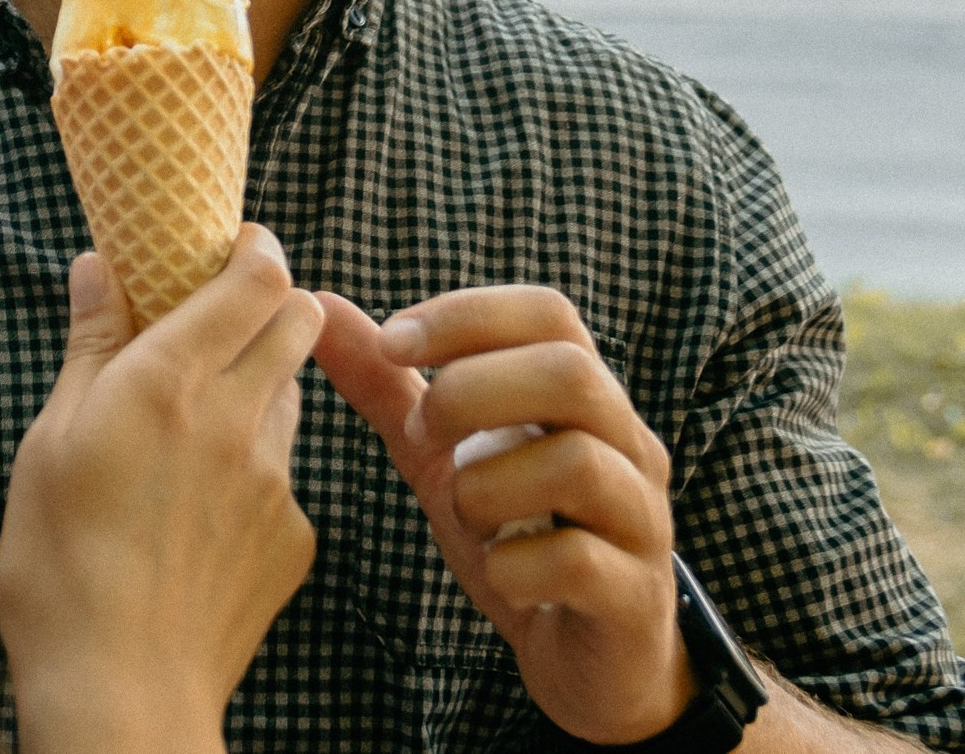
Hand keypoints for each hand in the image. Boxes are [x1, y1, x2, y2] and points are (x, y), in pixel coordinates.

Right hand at [0, 228, 325, 753]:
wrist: (119, 694)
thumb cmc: (59, 567)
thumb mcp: (48, 443)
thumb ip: (90, 348)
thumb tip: (98, 267)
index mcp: (167, 382)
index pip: (257, 278)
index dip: (255, 248)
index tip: (230, 242)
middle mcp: (236, 419)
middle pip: (298, 320)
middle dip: (269, 301)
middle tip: (219, 315)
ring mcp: (276, 481)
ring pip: (291, 395)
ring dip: (259, 382)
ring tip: (194, 420)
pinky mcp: (295, 535)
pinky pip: (284, 471)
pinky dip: (253, 464)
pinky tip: (196, 506)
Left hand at [313, 286, 688, 744]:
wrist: (583, 657)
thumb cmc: (514, 533)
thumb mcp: (440, 453)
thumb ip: (387, 385)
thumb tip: (324, 306)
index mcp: (585, 399)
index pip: (548, 312)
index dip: (466, 315)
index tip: (392, 343)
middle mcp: (628, 446)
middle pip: (572, 373)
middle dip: (473, 392)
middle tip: (422, 435)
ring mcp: (640, 520)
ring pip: (577, 464)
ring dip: (487, 485)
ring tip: (463, 513)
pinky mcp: (633, 597)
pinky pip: (576, 562)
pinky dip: (512, 567)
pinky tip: (497, 577)